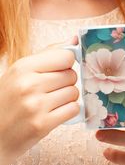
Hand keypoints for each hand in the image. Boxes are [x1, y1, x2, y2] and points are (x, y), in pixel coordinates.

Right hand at [0, 37, 79, 164]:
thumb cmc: (9, 100)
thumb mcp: (20, 72)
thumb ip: (48, 54)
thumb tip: (74, 39)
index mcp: (22, 67)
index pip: (65, 56)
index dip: (67, 63)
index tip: (60, 69)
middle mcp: (29, 85)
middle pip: (71, 75)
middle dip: (66, 81)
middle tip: (52, 89)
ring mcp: (36, 106)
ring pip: (74, 92)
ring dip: (68, 97)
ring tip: (52, 101)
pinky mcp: (43, 125)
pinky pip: (73, 109)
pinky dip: (68, 110)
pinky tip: (55, 112)